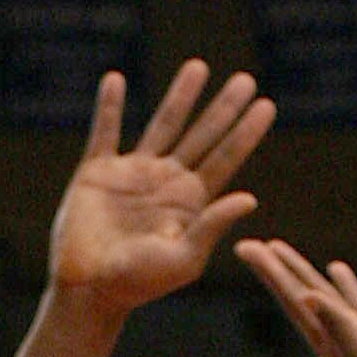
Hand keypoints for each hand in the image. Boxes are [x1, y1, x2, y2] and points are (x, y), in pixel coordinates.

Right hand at [49, 62, 274, 319]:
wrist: (88, 290)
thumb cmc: (138, 284)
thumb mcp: (183, 260)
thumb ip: (212, 226)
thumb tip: (250, 197)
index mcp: (189, 204)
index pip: (225, 159)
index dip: (246, 133)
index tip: (267, 105)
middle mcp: (165, 183)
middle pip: (202, 136)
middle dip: (224, 108)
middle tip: (247, 79)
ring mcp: (132, 175)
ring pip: (162, 124)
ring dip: (180, 96)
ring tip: (199, 67)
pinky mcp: (96, 172)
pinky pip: (105, 131)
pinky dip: (108, 106)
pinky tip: (115, 80)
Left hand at [236, 242, 356, 356]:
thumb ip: (336, 324)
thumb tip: (307, 297)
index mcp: (325, 337)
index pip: (291, 296)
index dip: (270, 272)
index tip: (245, 248)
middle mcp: (333, 334)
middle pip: (298, 291)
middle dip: (275, 268)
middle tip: (251, 245)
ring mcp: (353, 334)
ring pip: (322, 293)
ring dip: (302, 272)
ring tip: (282, 251)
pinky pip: (353, 301)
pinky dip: (344, 284)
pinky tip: (337, 268)